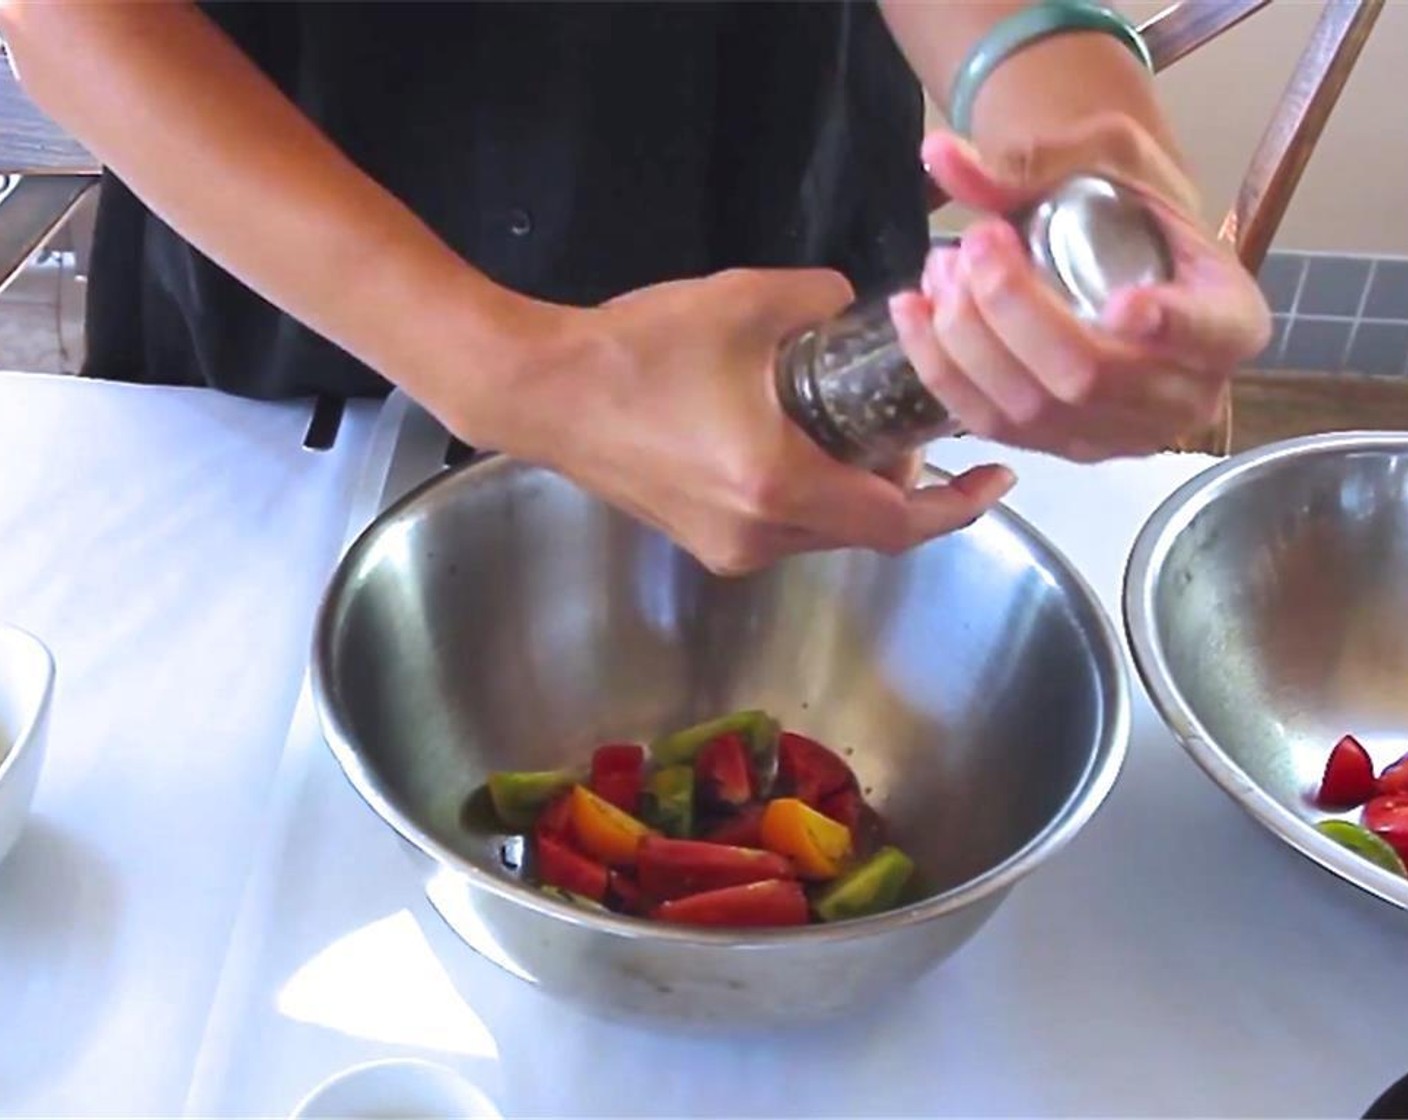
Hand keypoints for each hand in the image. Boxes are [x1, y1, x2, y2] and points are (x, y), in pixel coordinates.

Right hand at [518, 268, 1015, 575]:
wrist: (541, 391)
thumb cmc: (638, 349)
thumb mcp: (749, 299)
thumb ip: (824, 298)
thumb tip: (849, 307)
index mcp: (779, 487)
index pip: (897, 522)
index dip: (959, 506)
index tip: (1000, 478)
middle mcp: (757, 536)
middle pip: (863, 530)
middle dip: (903, 488)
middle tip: (913, 428)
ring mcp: (724, 546)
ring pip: (821, 531)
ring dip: (854, 491)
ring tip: (859, 428)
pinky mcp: (697, 538)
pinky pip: (779, 526)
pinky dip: (810, 494)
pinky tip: (798, 442)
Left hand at [891, 113, 1271, 461]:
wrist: (1120, 256)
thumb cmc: (1129, 209)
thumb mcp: (1101, 165)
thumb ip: (1030, 164)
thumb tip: (937, 152)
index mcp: (1230, 318)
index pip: (1212, 332)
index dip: (1171, 326)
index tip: (1125, 305)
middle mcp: (1184, 393)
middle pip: (1089, 374)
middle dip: (1014, 309)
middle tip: (974, 243)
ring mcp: (1119, 434)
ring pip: (1032, 408)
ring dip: (967, 340)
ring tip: (939, 270)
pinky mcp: (1060, 449)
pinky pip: (992, 425)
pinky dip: (942, 368)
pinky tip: (912, 314)